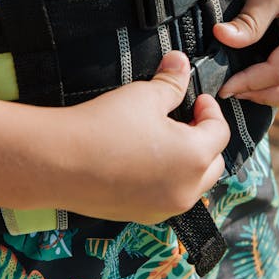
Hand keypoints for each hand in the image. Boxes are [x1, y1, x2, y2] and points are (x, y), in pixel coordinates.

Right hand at [58, 51, 229, 224]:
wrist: (58, 161)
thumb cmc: (105, 126)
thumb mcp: (144, 95)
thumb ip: (171, 81)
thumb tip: (181, 62)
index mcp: (194, 158)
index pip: (220, 132)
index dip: (210, 111)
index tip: (196, 99)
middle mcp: (186, 190)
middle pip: (213, 163)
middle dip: (204, 139)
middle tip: (185, 120)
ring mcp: (163, 208)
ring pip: (192, 185)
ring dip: (188, 163)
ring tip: (165, 141)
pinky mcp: (140, 216)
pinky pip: (167, 197)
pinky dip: (167, 180)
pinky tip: (144, 162)